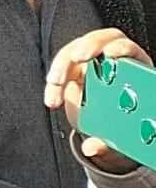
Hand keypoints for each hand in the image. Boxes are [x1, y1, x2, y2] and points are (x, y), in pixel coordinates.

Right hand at [45, 28, 152, 174]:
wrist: (109, 130)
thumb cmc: (123, 127)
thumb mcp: (119, 138)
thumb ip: (107, 143)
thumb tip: (93, 147)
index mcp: (135, 70)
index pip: (129, 47)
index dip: (121, 47)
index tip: (111, 54)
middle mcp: (112, 61)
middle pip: (99, 40)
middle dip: (87, 46)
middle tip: (78, 58)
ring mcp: (91, 64)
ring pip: (74, 51)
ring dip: (62, 66)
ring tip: (55, 84)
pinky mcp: (73, 70)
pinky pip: (60, 67)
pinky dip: (54, 83)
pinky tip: (52, 98)